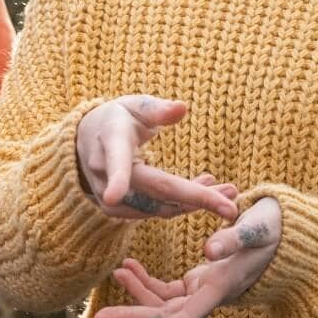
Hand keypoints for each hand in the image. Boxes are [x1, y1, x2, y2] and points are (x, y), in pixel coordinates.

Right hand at [75, 95, 238, 220]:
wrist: (86, 142)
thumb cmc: (117, 119)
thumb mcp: (134, 105)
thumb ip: (157, 109)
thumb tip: (182, 108)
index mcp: (110, 141)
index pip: (115, 161)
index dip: (116, 179)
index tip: (113, 195)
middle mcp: (106, 173)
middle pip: (154, 191)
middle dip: (194, 200)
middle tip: (231, 207)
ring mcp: (109, 196)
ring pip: (158, 207)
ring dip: (196, 203)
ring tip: (228, 192)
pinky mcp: (117, 210)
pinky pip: (155, 211)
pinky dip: (182, 205)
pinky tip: (207, 192)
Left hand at [91, 196, 281, 317]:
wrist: (284, 233)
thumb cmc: (274, 230)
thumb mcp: (257, 228)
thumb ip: (234, 238)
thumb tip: (208, 251)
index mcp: (220, 288)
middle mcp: (209, 296)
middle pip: (165, 316)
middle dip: (133, 316)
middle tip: (99, 316)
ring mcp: (202, 290)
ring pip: (162, 302)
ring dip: (137, 291)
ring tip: (117, 270)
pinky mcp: (199, 281)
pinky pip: (166, 289)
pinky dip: (146, 280)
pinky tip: (130, 266)